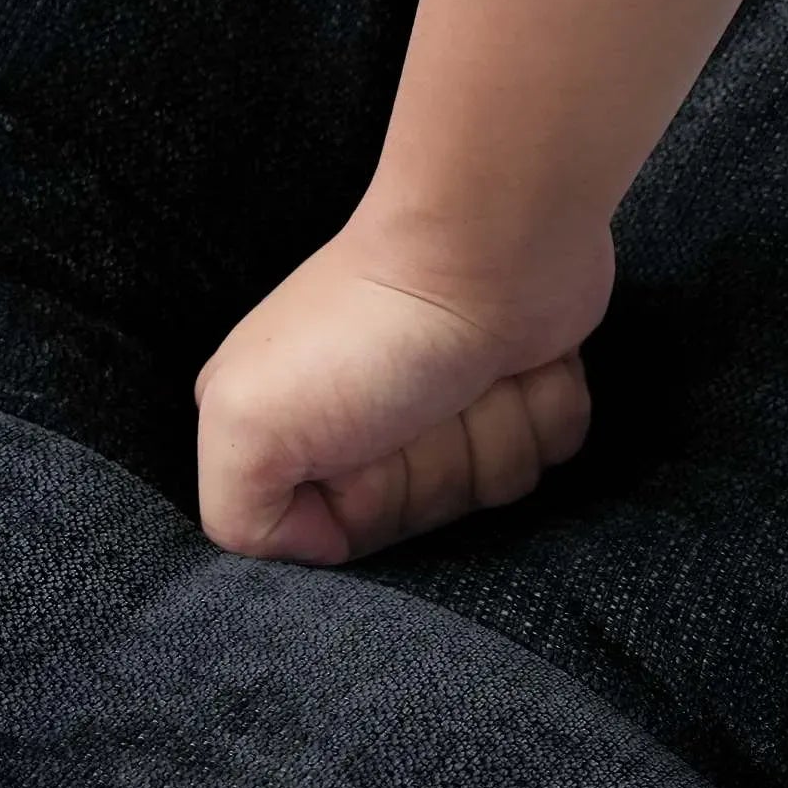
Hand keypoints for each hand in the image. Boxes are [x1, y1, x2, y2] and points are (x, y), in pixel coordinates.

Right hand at [193, 201, 612, 563]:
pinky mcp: (516, 386)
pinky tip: (518, 360)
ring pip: (492, 490)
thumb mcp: (248, 422)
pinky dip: (544, 409)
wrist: (488, 238)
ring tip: (469, 371)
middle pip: (422, 519)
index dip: (369, 507)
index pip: (338, 543)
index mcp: (288, 433)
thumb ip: (238, 515)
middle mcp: (361, 424)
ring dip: (495, 433)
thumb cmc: (371, 326)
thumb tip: (311, 548)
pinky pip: (550, 451)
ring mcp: (442, 406)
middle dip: (437, 467)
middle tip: (420, 400)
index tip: (364, 450)